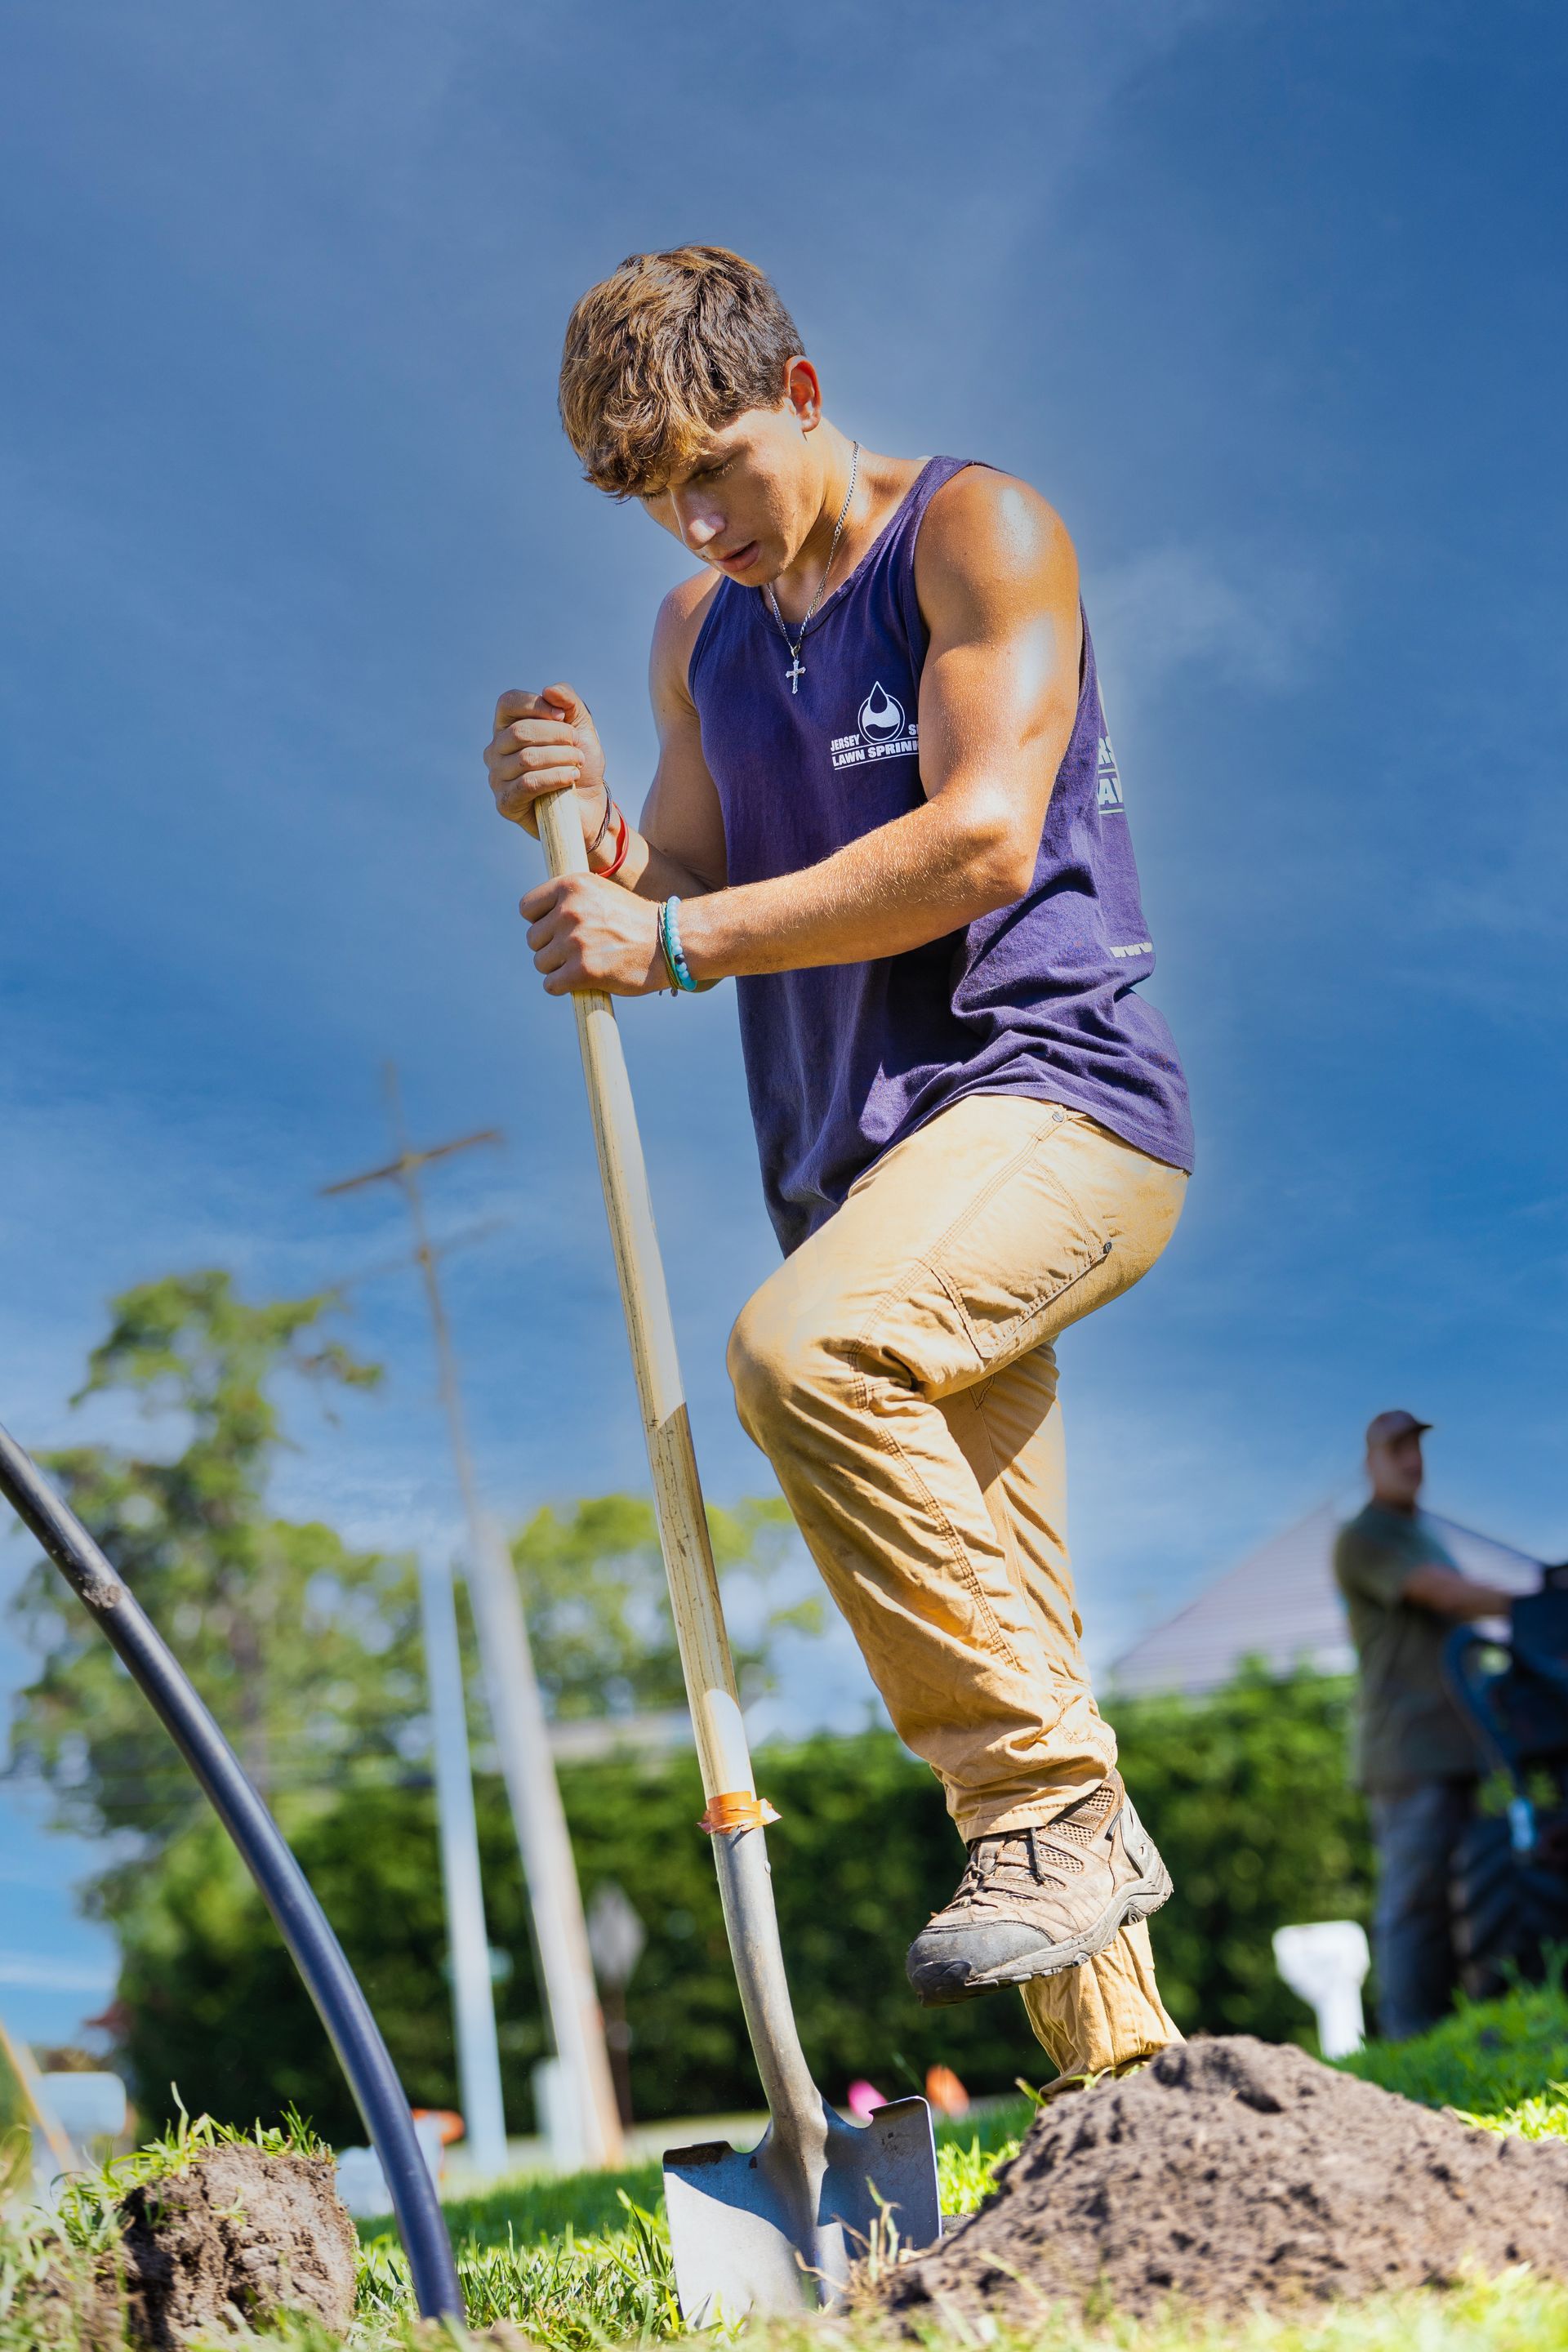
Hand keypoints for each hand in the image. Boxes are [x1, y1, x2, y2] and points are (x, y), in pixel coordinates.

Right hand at [485, 683, 607, 846]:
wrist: (590, 803)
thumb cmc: (579, 762)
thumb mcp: (580, 725)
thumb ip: (568, 701)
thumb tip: (549, 690)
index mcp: (507, 727)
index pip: (508, 702)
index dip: (537, 704)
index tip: (564, 718)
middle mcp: (495, 750)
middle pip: (520, 731)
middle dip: (557, 736)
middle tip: (578, 746)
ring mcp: (497, 778)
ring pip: (526, 758)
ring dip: (561, 757)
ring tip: (578, 763)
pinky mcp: (506, 803)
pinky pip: (528, 784)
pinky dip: (555, 777)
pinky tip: (572, 777)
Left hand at [521, 873, 668, 996]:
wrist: (670, 942)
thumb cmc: (634, 921)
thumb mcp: (601, 893)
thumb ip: (570, 899)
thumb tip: (537, 917)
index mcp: (572, 886)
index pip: (527, 908)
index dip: (540, 921)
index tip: (557, 929)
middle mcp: (570, 910)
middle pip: (532, 938)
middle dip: (550, 947)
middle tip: (578, 950)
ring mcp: (575, 941)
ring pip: (540, 962)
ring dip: (557, 968)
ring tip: (584, 964)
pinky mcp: (582, 970)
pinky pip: (550, 984)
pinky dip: (562, 987)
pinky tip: (581, 981)